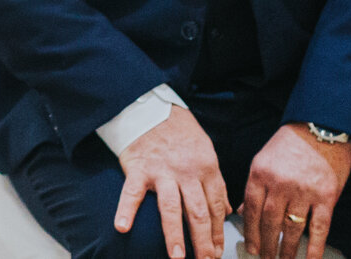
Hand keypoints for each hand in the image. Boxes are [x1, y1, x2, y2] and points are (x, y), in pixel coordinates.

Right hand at [114, 103, 230, 258]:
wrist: (151, 105)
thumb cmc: (180, 132)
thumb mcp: (206, 152)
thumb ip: (216, 183)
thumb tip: (228, 210)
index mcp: (207, 168)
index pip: (215, 207)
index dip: (217, 233)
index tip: (217, 253)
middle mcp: (186, 172)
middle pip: (198, 213)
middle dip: (203, 242)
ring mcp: (162, 170)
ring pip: (171, 208)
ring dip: (174, 235)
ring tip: (178, 258)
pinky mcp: (138, 167)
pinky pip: (131, 192)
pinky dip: (126, 210)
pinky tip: (122, 228)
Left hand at [241, 125, 350, 258]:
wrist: (322, 125)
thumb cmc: (291, 143)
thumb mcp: (264, 159)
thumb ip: (254, 186)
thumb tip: (241, 211)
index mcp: (261, 173)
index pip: (251, 209)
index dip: (250, 232)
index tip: (251, 247)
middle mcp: (280, 183)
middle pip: (269, 222)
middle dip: (266, 244)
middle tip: (265, 258)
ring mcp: (304, 191)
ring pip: (291, 228)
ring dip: (286, 249)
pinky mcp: (326, 196)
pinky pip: (319, 228)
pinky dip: (314, 248)